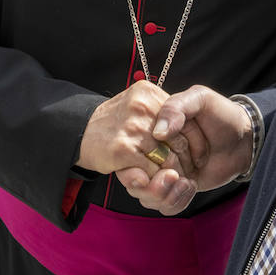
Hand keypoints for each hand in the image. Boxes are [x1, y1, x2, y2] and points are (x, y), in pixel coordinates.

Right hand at [76, 80, 192, 179]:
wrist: (78, 132)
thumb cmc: (114, 123)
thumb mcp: (138, 104)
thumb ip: (162, 110)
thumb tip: (184, 128)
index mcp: (149, 93)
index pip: (186, 120)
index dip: (196, 141)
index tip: (197, 155)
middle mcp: (142, 107)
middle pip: (180, 141)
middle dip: (186, 160)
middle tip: (187, 171)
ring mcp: (132, 128)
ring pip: (168, 159)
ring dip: (171, 174)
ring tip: (172, 179)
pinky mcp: (123, 149)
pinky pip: (152, 172)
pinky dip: (155, 181)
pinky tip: (152, 180)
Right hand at [116, 85, 253, 215]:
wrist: (245, 139)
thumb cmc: (221, 114)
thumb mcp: (199, 99)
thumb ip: (176, 108)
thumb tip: (158, 132)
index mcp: (151, 128)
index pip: (128, 151)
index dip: (136, 163)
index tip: (148, 167)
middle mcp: (153, 151)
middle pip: (133, 178)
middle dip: (150, 184)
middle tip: (173, 175)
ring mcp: (164, 171)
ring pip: (146, 196)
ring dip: (163, 195)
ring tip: (185, 182)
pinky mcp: (177, 188)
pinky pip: (164, 205)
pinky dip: (175, 201)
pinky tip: (190, 186)